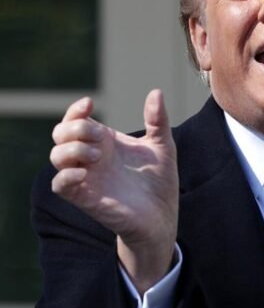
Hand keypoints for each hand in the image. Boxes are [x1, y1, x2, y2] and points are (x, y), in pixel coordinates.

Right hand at [49, 89, 177, 293]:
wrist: (162, 216)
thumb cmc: (159, 181)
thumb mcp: (163, 146)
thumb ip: (158, 120)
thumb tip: (156, 92)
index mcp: (105, 142)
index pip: (76, 120)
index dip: (75, 110)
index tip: (89, 103)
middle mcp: (91, 158)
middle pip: (61, 134)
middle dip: (75, 128)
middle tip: (99, 136)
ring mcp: (87, 178)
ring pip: (56, 157)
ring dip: (71, 149)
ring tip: (98, 155)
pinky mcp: (86, 198)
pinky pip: (59, 185)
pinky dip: (65, 176)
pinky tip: (84, 172)